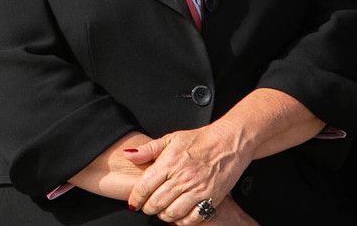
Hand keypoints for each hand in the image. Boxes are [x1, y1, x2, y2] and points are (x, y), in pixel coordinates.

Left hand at [125, 126, 251, 222]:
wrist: (228, 142)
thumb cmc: (200, 140)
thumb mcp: (171, 138)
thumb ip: (148, 149)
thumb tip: (128, 154)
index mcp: (170, 162)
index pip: (145, 186)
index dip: (136, 198)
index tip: (134, 201)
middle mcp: (182, 178)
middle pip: (156, 203)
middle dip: (147, 208)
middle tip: (147, 206)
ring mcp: (197, 190)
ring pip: (172, 213)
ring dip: (163, 215)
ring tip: (162, 210)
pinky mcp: (211, 199)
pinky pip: (192, 219)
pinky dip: (182, 221)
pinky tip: (178, 215)